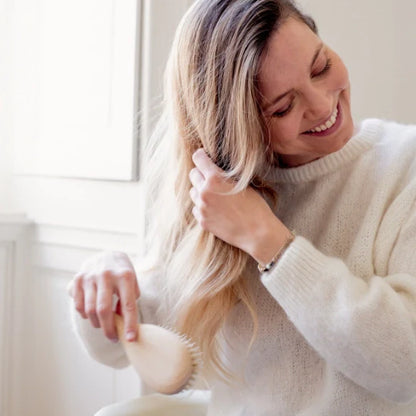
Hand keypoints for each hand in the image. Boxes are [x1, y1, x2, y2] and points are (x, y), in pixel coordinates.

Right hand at [67, 251, 139, 342]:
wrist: (107, 254)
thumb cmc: (123, 274)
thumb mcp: (132, 284)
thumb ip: (128, 302)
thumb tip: (122, 323)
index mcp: (124, 276)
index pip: (128, 305)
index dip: (130, 324)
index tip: (131, 339)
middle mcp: (106, 275)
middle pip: (104, 310)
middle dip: (109, 329)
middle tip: (113, 338)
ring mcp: (90, 277)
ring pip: (90, 310)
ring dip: (97, 323)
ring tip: (103, 325)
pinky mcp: (78, 279)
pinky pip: (79, 305)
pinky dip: (85, 315)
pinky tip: (92, 314)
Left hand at [189, 149, 290, 263]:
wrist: (257, 233)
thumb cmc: (255, 206)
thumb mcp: (240, 183)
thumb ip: (222, 175)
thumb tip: (212, 168)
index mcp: (214, 178)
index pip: (198, 158)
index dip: (202, 156)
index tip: (205, 158)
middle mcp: (204, 192)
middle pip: (193, 174)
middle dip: (201, 174)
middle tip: (213, 179)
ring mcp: (201, 208)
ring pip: (193, 192)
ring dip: (200, 191)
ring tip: (216, 196)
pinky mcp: (202, 221)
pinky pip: (196, 208)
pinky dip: (203, 207)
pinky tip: (216, 210)